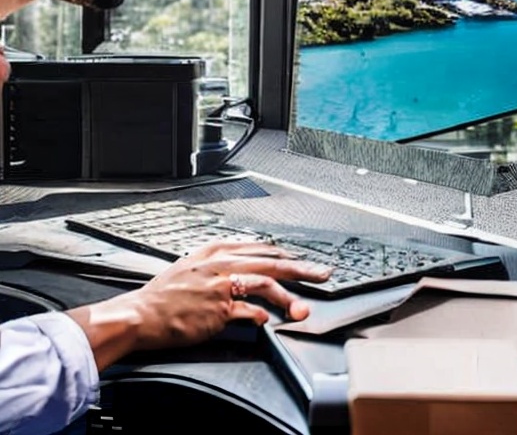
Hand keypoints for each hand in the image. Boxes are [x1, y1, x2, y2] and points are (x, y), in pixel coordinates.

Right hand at [67, 241, 331, 369]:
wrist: (139, 314)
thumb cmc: (164, 295)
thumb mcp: (193, 264)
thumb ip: (221, 260)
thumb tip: (247, 263)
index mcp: (217, 251)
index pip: (262, 249)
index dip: (287, 256)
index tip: (304, 262)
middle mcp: (222, 264)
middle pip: (272, 262)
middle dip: (302, 269)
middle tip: (324, 275)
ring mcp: (220, 286)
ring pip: (265, 284)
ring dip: (288, 297)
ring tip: (302, 308)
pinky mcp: (217, 310)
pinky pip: (248, 311)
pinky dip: (262, 315)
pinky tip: (269, 321)